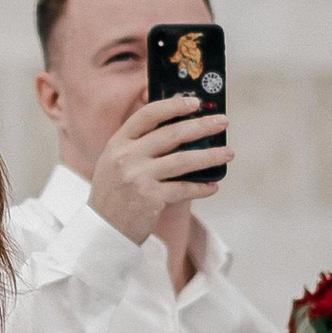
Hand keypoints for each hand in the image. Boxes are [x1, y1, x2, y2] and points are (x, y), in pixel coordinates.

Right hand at [87, 94, 232, 241]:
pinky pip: (184, 188)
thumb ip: (138, 144)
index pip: (147, 115)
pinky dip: (201, 187)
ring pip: (183, 160)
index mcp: (118, 143)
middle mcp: (126, 157)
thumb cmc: (115, 193)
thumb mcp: (115, 162)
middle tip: (222, 122)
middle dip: (201, 126)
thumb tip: (178, 127)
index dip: (173, 106)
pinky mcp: (150, 198)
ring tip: (228, 153)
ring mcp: (138, 177)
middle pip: (171, 134)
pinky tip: (213, 186)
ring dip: (210, 156)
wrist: (103, 229)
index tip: (194, 103)